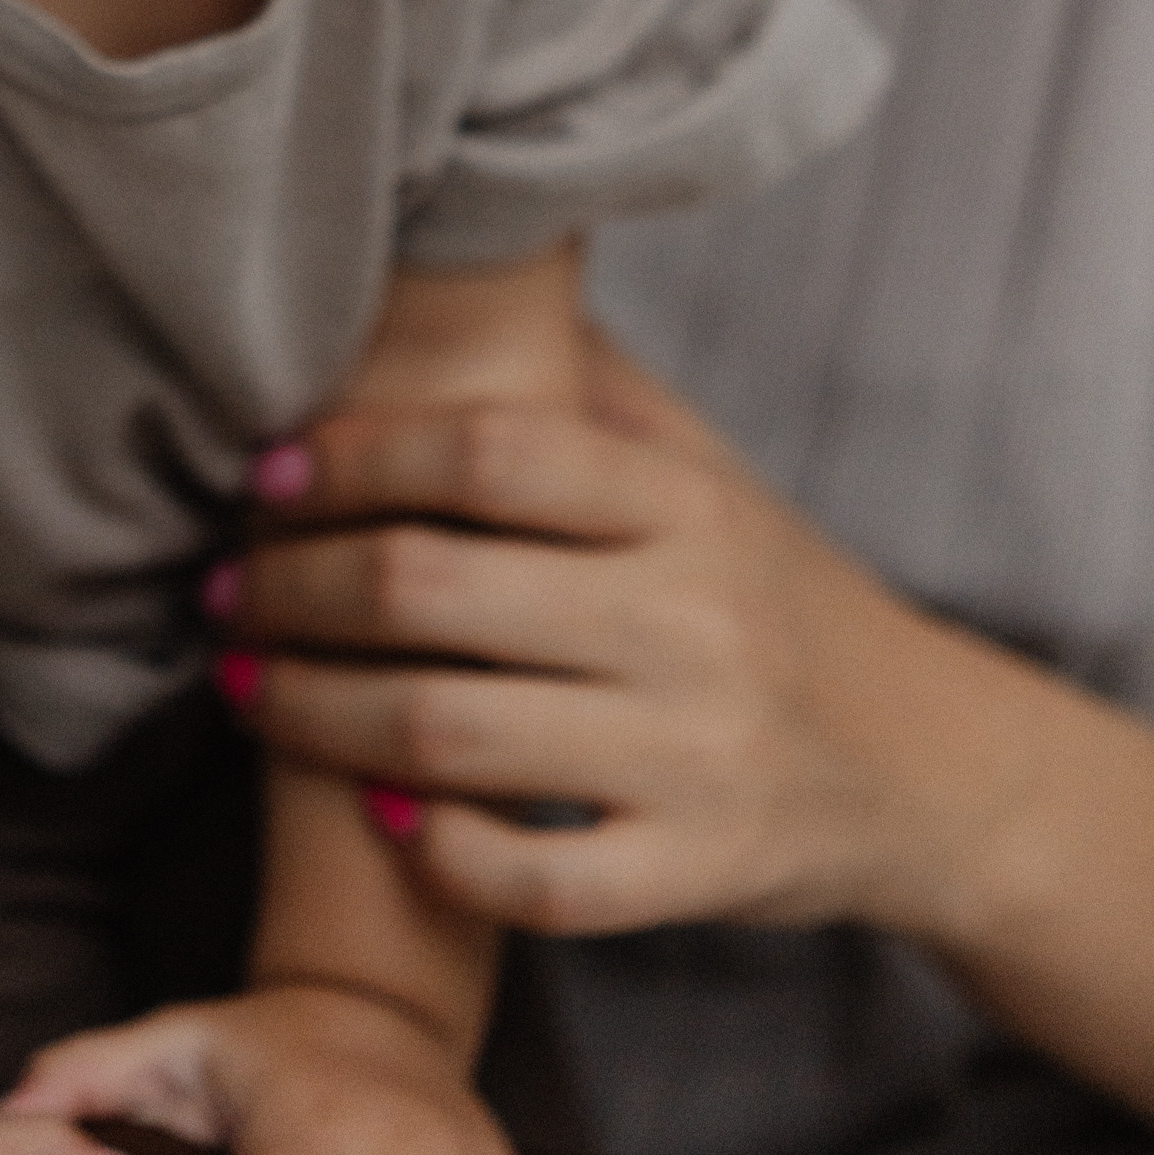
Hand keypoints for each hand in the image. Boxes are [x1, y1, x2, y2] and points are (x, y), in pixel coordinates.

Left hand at [222, 331, 995, 947]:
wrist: (929, 766)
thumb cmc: (773, 596)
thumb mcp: (705, 472)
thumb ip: (585, 390)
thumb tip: (441, 276)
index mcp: (682, 504)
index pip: (484, 453)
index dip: (351, 457)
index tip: (266, 473)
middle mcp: (691, 619)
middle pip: (434, 589)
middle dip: (294, 588)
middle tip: (224, 590)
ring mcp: (696, 755)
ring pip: (447, 733)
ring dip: (313, 713)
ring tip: (246, 686)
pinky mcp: (698, 873)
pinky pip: (531, 878)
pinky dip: (433, 850)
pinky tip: (375, 814)